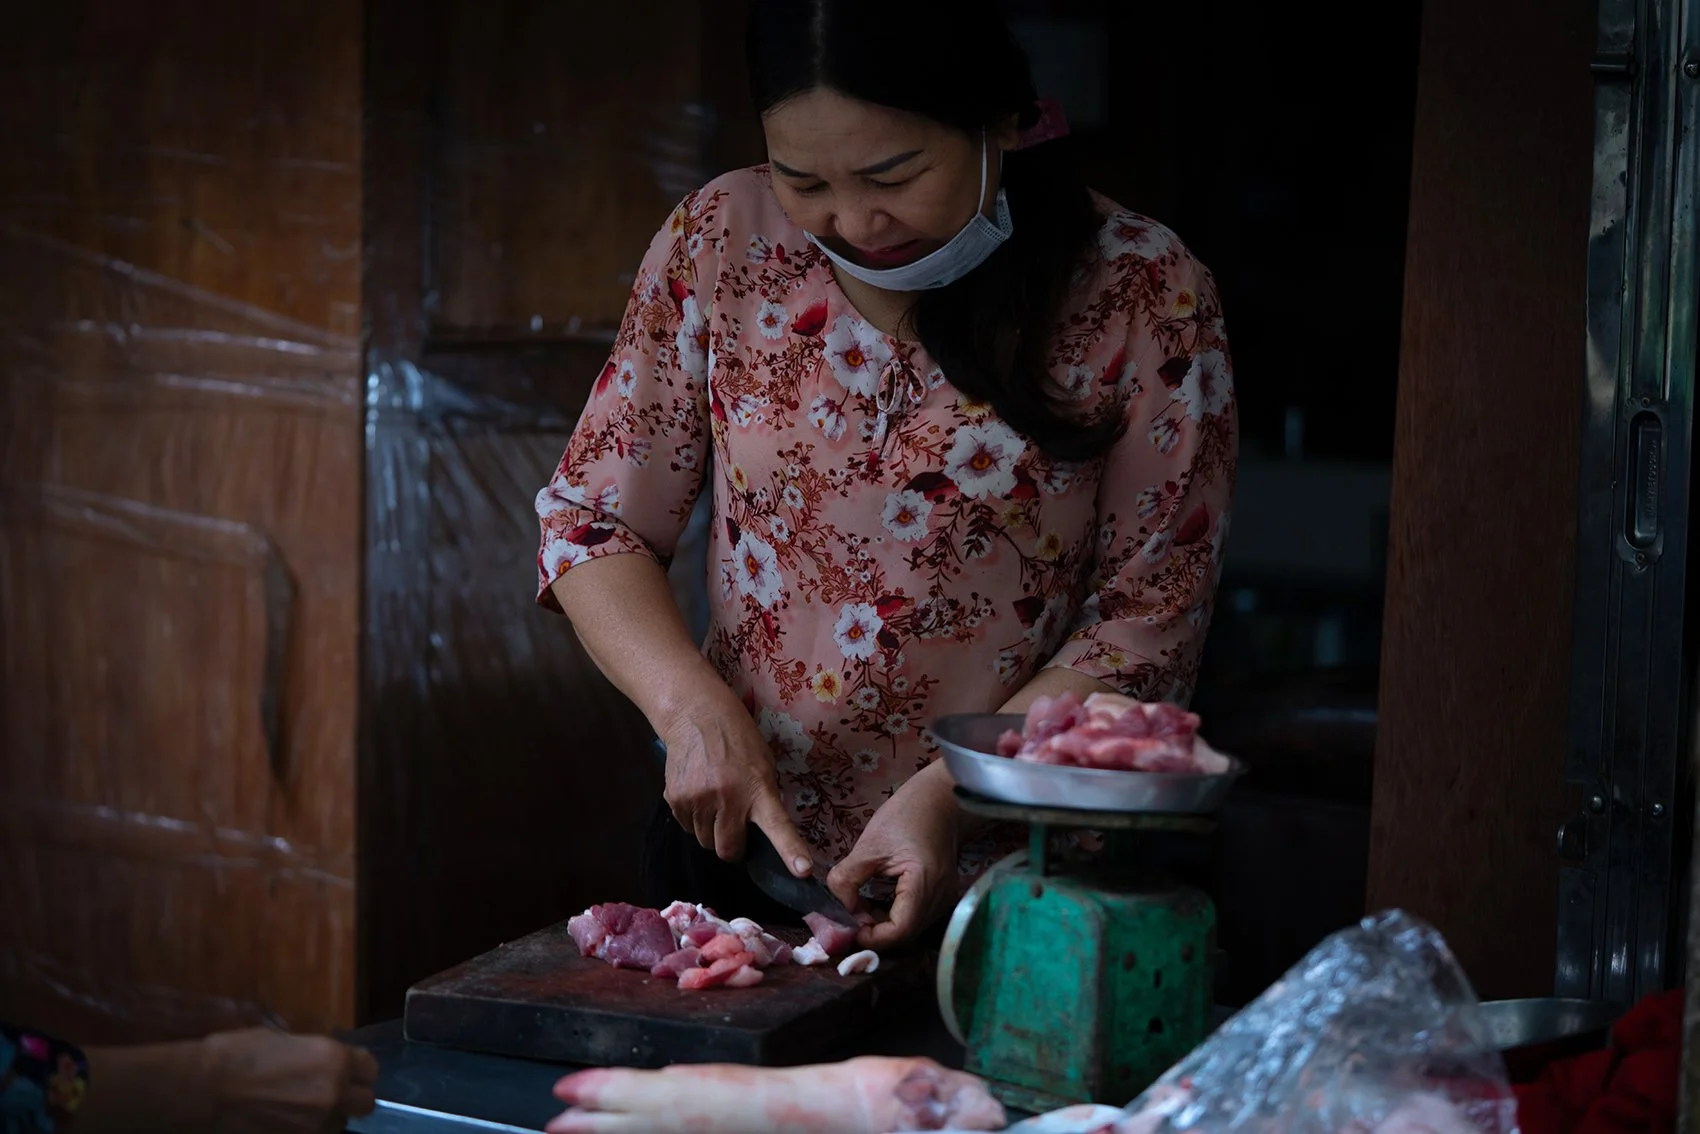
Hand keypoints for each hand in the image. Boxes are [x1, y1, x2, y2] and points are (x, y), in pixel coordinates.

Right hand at [200, 1029, 377, 1133]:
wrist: (202, 1090)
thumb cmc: (237, 1054)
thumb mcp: (283, 1041)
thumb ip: (314, 1054)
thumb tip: (323, 1061)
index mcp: (334, 1060)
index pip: (370, 1069)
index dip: (358, 1069)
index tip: (347, 1070)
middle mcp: (332, 1094)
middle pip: (366, 1103)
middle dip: (351, 1097)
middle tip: (331, 1093)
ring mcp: (315, 1125)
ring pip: (340, 1125)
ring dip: (328, 1117)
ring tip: (302, 1110)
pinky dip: (306, 1130)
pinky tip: (286, 1122)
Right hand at [658, 688, 813, 872]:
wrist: (696, 714)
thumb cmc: (738, 739)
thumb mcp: (764, 764)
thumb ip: (764, 798)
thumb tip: (758, 832)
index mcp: (758, 789)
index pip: (778, 826)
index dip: (790, 851)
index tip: (803, 871)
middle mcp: (728, 799)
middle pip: (727, 851)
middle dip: (733, 847)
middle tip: (735, 827)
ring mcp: (698, 801)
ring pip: (704, 841)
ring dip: (711, 831)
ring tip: (714, 801)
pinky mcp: (675, 800)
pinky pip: (687, 827)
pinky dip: (694, 819)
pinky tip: (698, 794)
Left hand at [826, 763, 961, 950]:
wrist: (939, 799)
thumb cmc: (906, 815)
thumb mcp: (869, 846)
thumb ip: (848, 880)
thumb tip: (838, 910)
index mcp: (924, 883)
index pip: (900, 931)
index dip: (872, 937)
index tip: (848, 928)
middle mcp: (940, 897)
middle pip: (906, 935)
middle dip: (874, 934)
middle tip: (848, 921)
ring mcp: (945, 898)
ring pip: (911, 929)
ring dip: (883, 926)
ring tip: (858, 911)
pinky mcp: (941, 895)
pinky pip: (916, 917)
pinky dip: (894, 917)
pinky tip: (876, 904)